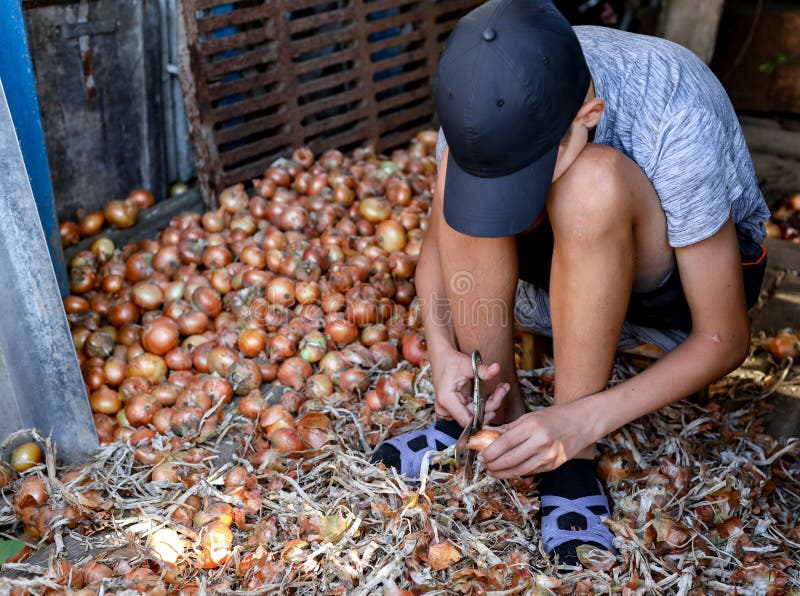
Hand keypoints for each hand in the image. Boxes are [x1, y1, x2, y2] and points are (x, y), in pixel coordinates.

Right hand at [430, 347, 509, 427]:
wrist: (442, 359)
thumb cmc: (451, 362)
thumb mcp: (467, 365)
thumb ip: (482, 370)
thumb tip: (497, 368)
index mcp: (446, 400)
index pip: (466, 421)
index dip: (482, 418)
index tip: (496, 405)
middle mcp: (446, 409)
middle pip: (473, 417)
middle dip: (491, 405)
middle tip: (503, 389)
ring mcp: (449, 411)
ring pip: (475, 416)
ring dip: (490, 405)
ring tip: (501, 389)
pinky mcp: (455, 409)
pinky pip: (472, 412)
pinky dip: (483, 404)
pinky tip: (493, 394)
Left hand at [479, 401, 595, 478]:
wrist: (582, 422)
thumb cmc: (555, 417)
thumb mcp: (530, 416)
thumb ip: (510, 428)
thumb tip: (489, 436)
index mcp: (533, 426)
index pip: (505, 442)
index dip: (490, 452)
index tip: (481, 456)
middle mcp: (541, 441)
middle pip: (510, 459)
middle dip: (493, 465)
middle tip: (484, 465)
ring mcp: (548, 455)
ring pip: (519, 470)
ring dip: (503, 473)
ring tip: (492, 471)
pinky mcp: (553, 465)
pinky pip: (530, 471)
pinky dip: (517, 472)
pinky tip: (508, 471)